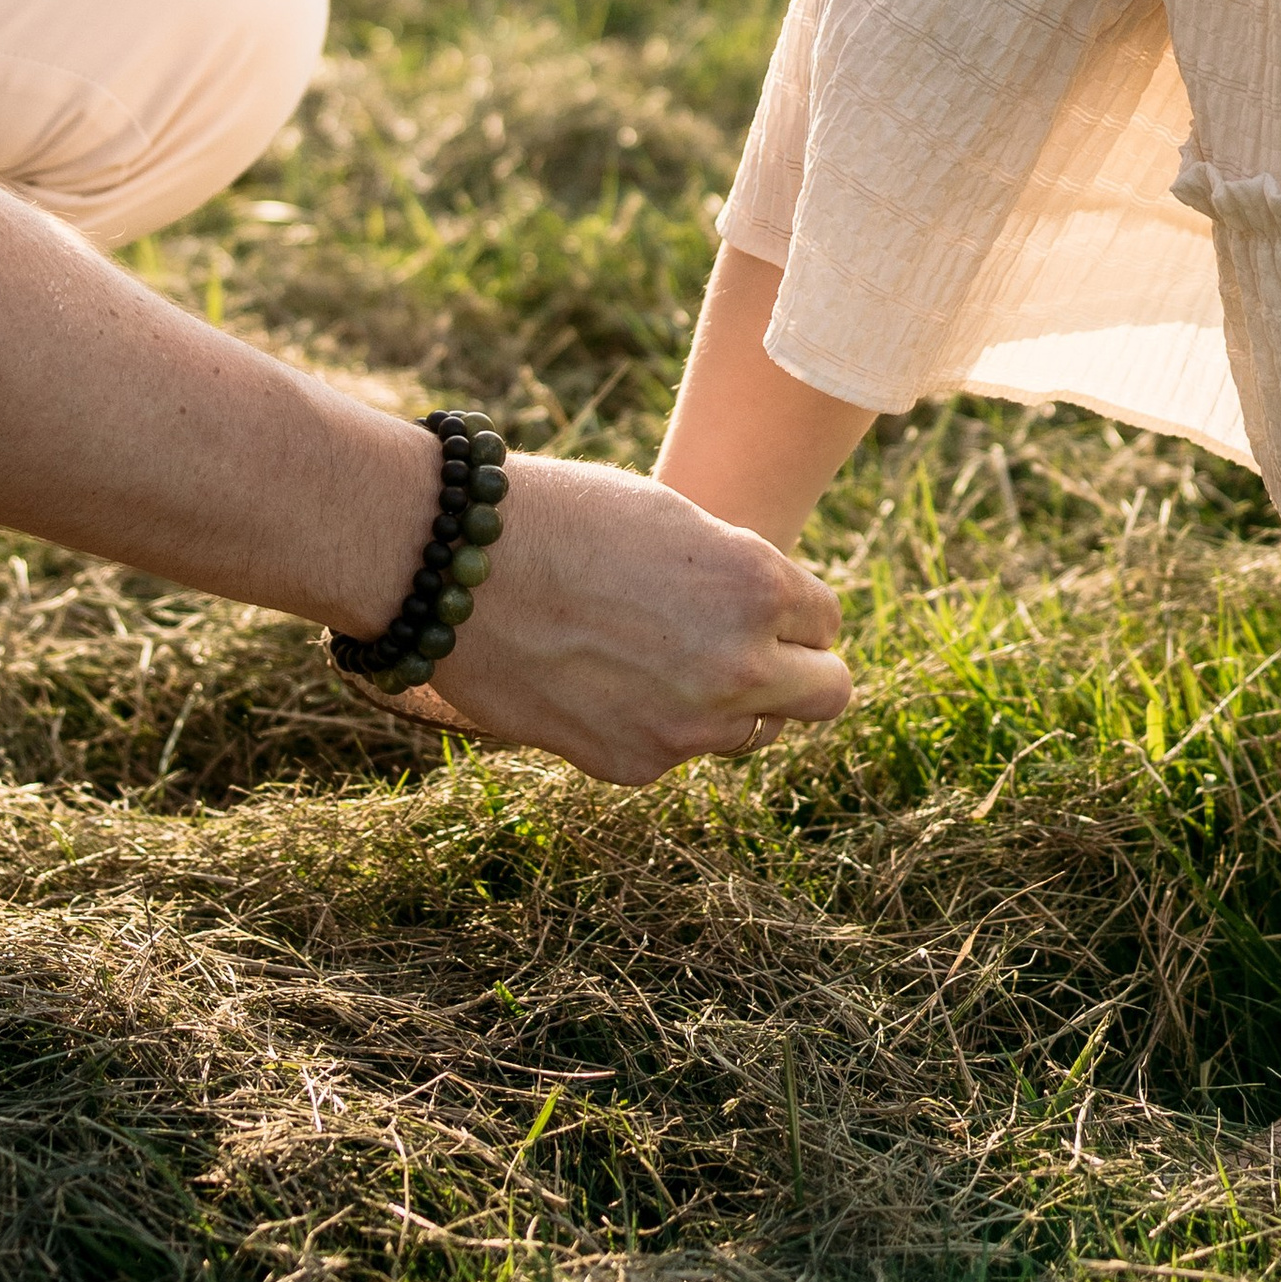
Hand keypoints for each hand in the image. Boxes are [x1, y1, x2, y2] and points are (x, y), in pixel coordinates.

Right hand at [386, 456, 849, 779]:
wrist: (452, 567)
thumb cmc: (558, 517)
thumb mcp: (670, 519)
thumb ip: (737, 573)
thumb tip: (776, 619)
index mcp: (755, 586)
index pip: (826, 619)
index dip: (792, 607)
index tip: (755, 601)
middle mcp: (737, 666)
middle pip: (828, 693)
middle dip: (800, 668)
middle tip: (749, 647)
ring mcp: (687, 727)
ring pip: (756, 731)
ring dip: (729, 700)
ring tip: (657, 655)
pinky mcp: (633, 764)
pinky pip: (678, 751)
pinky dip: (657, 722)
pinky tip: (603, 678)